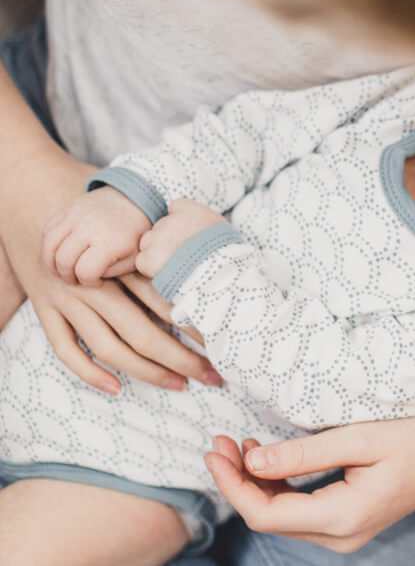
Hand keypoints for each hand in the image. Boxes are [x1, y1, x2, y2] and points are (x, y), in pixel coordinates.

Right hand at [0, 150, 219, 392]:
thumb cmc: (92, 202)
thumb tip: (213, 244)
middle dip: (181, 358)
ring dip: (147, 371)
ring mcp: (66, 299)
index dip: (196, 324)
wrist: (27, 189)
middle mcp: (94, 284)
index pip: (166, 300)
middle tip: (214, 374)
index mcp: (119, 260)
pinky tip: (116, 387)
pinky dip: (89, 371)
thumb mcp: (131, 211)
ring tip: (180, 384)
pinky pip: (65, 348)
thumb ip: (164, 233)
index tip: (224, 340)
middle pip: (143, 332)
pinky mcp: (45, 307)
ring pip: (109, 347)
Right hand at [41, 186, 151, 285]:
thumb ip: (115, 272)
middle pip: (63, 260)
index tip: (95, 281)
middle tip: (75, 279)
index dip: (87, 282)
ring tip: (62, 269)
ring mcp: (76, 216)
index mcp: (110, 242)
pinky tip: (58, 253)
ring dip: (51, 262)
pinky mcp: (68, 209)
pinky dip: (48, 245)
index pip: (85, 271)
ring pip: (49, 245)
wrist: (134, 199)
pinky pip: (47, 230)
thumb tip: (92, 279)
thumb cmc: (135, 233)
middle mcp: (89, 227)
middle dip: (66, 275)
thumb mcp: (135, 256)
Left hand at [135, 199, 225, 278]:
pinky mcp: (149, 258)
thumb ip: (202, 218)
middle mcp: (171, 221)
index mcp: (190, 211)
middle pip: (160, 225)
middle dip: (168, 237)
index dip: (181, 222)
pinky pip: (142, 260)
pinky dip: (151, 267)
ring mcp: (158, 239)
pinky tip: (166, 271)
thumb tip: (187, 216)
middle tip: (184, 252)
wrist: (219, 275)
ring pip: (148, 241)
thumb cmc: (224, 252)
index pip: (176, 208)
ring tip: (176, 263)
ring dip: (157, 251)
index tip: (188, 233)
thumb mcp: (219, 225)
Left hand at [204, 366, 414, 551]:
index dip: (232, 485)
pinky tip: (268, 457)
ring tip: (238, 444)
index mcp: (345, 516)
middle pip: (270, 518)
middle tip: (220, 440)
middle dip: (238, 481)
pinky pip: (302, 510)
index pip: (266, 514)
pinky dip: (279, 485)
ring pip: (284, 516)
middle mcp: (343, 535)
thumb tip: (252, 462)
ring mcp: (348, 531)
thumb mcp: (362, 436)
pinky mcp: (351, 519)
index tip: (215, 449)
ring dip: (256, 483)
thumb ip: (305, 452)